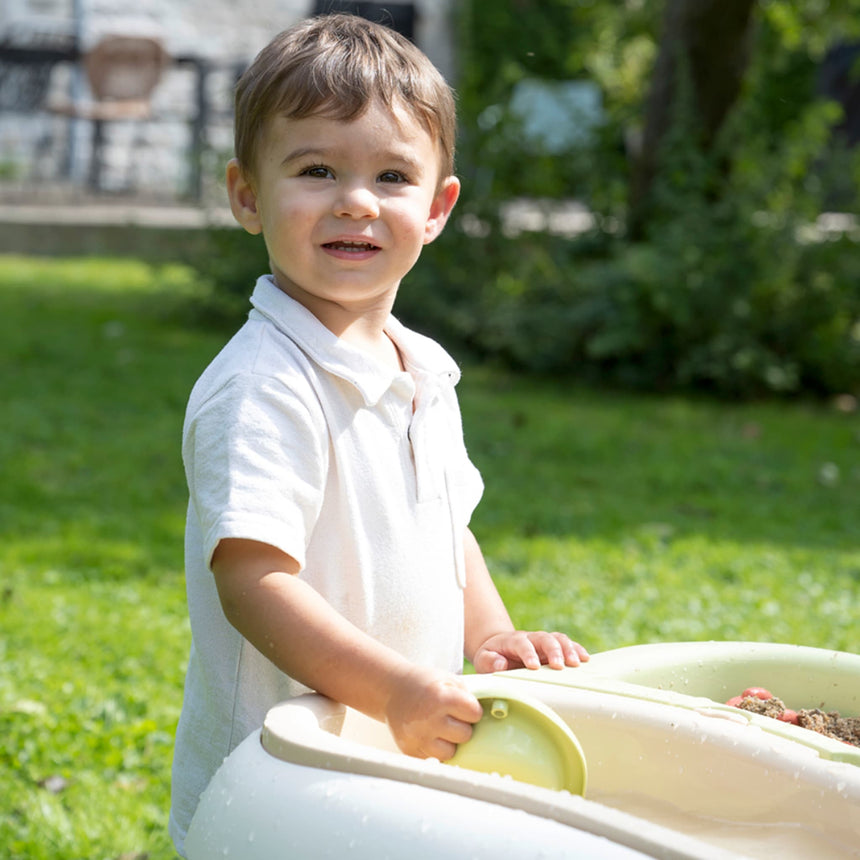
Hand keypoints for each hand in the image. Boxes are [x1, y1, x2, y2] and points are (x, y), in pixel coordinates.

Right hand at [384, 667, 482, 760]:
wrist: (392, 689)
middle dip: (462, 727)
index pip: (474, 714)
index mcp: (441, 697)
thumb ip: (467, 696)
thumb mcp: (448, 680)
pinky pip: (433, 759)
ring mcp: (418, 737)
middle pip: (465, 736)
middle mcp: (429, 719)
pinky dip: (435, 749)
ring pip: (450, 753)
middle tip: (451, 718)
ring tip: (441, 729)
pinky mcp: (409, 750)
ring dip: (450, 742)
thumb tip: (494, 713)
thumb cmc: (424, 683)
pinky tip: (430, 735)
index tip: (465, 707)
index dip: (472, 710)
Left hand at [472, 631, 589, 673]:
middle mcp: (531, 638)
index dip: (528, 654)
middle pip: (545, 638)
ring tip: (577, 663)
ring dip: (569, 649)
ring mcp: (543, 642)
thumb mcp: (484, 660)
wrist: (498, 649)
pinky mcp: (553, 648)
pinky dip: (577, 650)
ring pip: (559, 639)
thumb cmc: (492, 658)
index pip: (522, 644)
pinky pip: (567, 645)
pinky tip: (586, 659)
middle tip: (560, 666)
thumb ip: (489, 662)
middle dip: (553, 651)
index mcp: (513, 641)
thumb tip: (500, 664)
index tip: (534, 666)